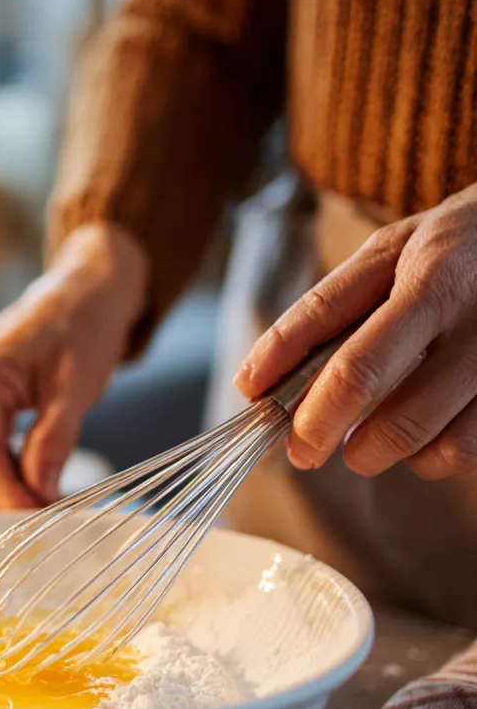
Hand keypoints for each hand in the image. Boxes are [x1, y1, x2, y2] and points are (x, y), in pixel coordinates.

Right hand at [0, 223, 147, 507]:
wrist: (89, 289)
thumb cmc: (84, 326)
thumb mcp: (76, 388)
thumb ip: (54, 441)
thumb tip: (40, 495)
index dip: (4, 493)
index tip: (35, 519)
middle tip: (24, 528)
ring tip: (31, 510)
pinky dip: (0, 469)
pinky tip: (30, 483)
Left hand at [236, 183, 476, 479]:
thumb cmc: (456, 251)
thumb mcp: (392, 254)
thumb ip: (324, 312)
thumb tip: (252, 382)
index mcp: (427, 268)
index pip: (335, 331)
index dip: (287, 380)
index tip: (259, 411)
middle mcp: (469, 305)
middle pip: (365, 382)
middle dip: (317, 428)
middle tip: (305, 449)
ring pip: (420, 435)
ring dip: (376, 452)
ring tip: (370, 440)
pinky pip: (466, 450)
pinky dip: (432, 456)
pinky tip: (427, 435)